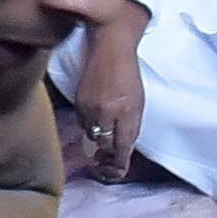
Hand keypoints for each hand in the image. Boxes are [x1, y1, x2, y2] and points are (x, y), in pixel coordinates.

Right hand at [70, 29, 145, 184]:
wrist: (110, 45)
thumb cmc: (128, 72)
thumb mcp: (138, 101)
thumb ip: (131, 125)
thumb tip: (122, 147)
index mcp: (127, 112)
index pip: (122, 148)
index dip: (118, 164)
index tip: (116, 172)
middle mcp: (108, 113)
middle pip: (104, 145)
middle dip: (106, 155)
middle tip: (105, 162)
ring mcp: (90, 107)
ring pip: (92, 136)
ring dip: (98, 138)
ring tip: (103, 134)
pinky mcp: (78, 102)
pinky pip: (82, 123)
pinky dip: (89, 124)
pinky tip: (96, 116)